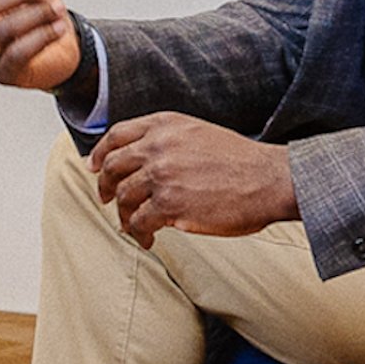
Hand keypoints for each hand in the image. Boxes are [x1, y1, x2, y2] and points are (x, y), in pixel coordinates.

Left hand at [88, 112, 297, 247]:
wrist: (270, 179)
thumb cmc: (241, 161)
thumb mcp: (197, 133)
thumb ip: (167, 140)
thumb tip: (141, 158)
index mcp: (164, 125)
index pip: (117, 135)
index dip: (100, 152)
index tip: (94, 166)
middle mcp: (157, 146)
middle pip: (112, 166)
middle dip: (105, 185)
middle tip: (107, 198)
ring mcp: (161, 175)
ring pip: (123, 196)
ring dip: (123, 214)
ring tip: (131, 225)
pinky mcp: (169, 204)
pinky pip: (138, 221)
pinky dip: (138, 232)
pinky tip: (147, 238)